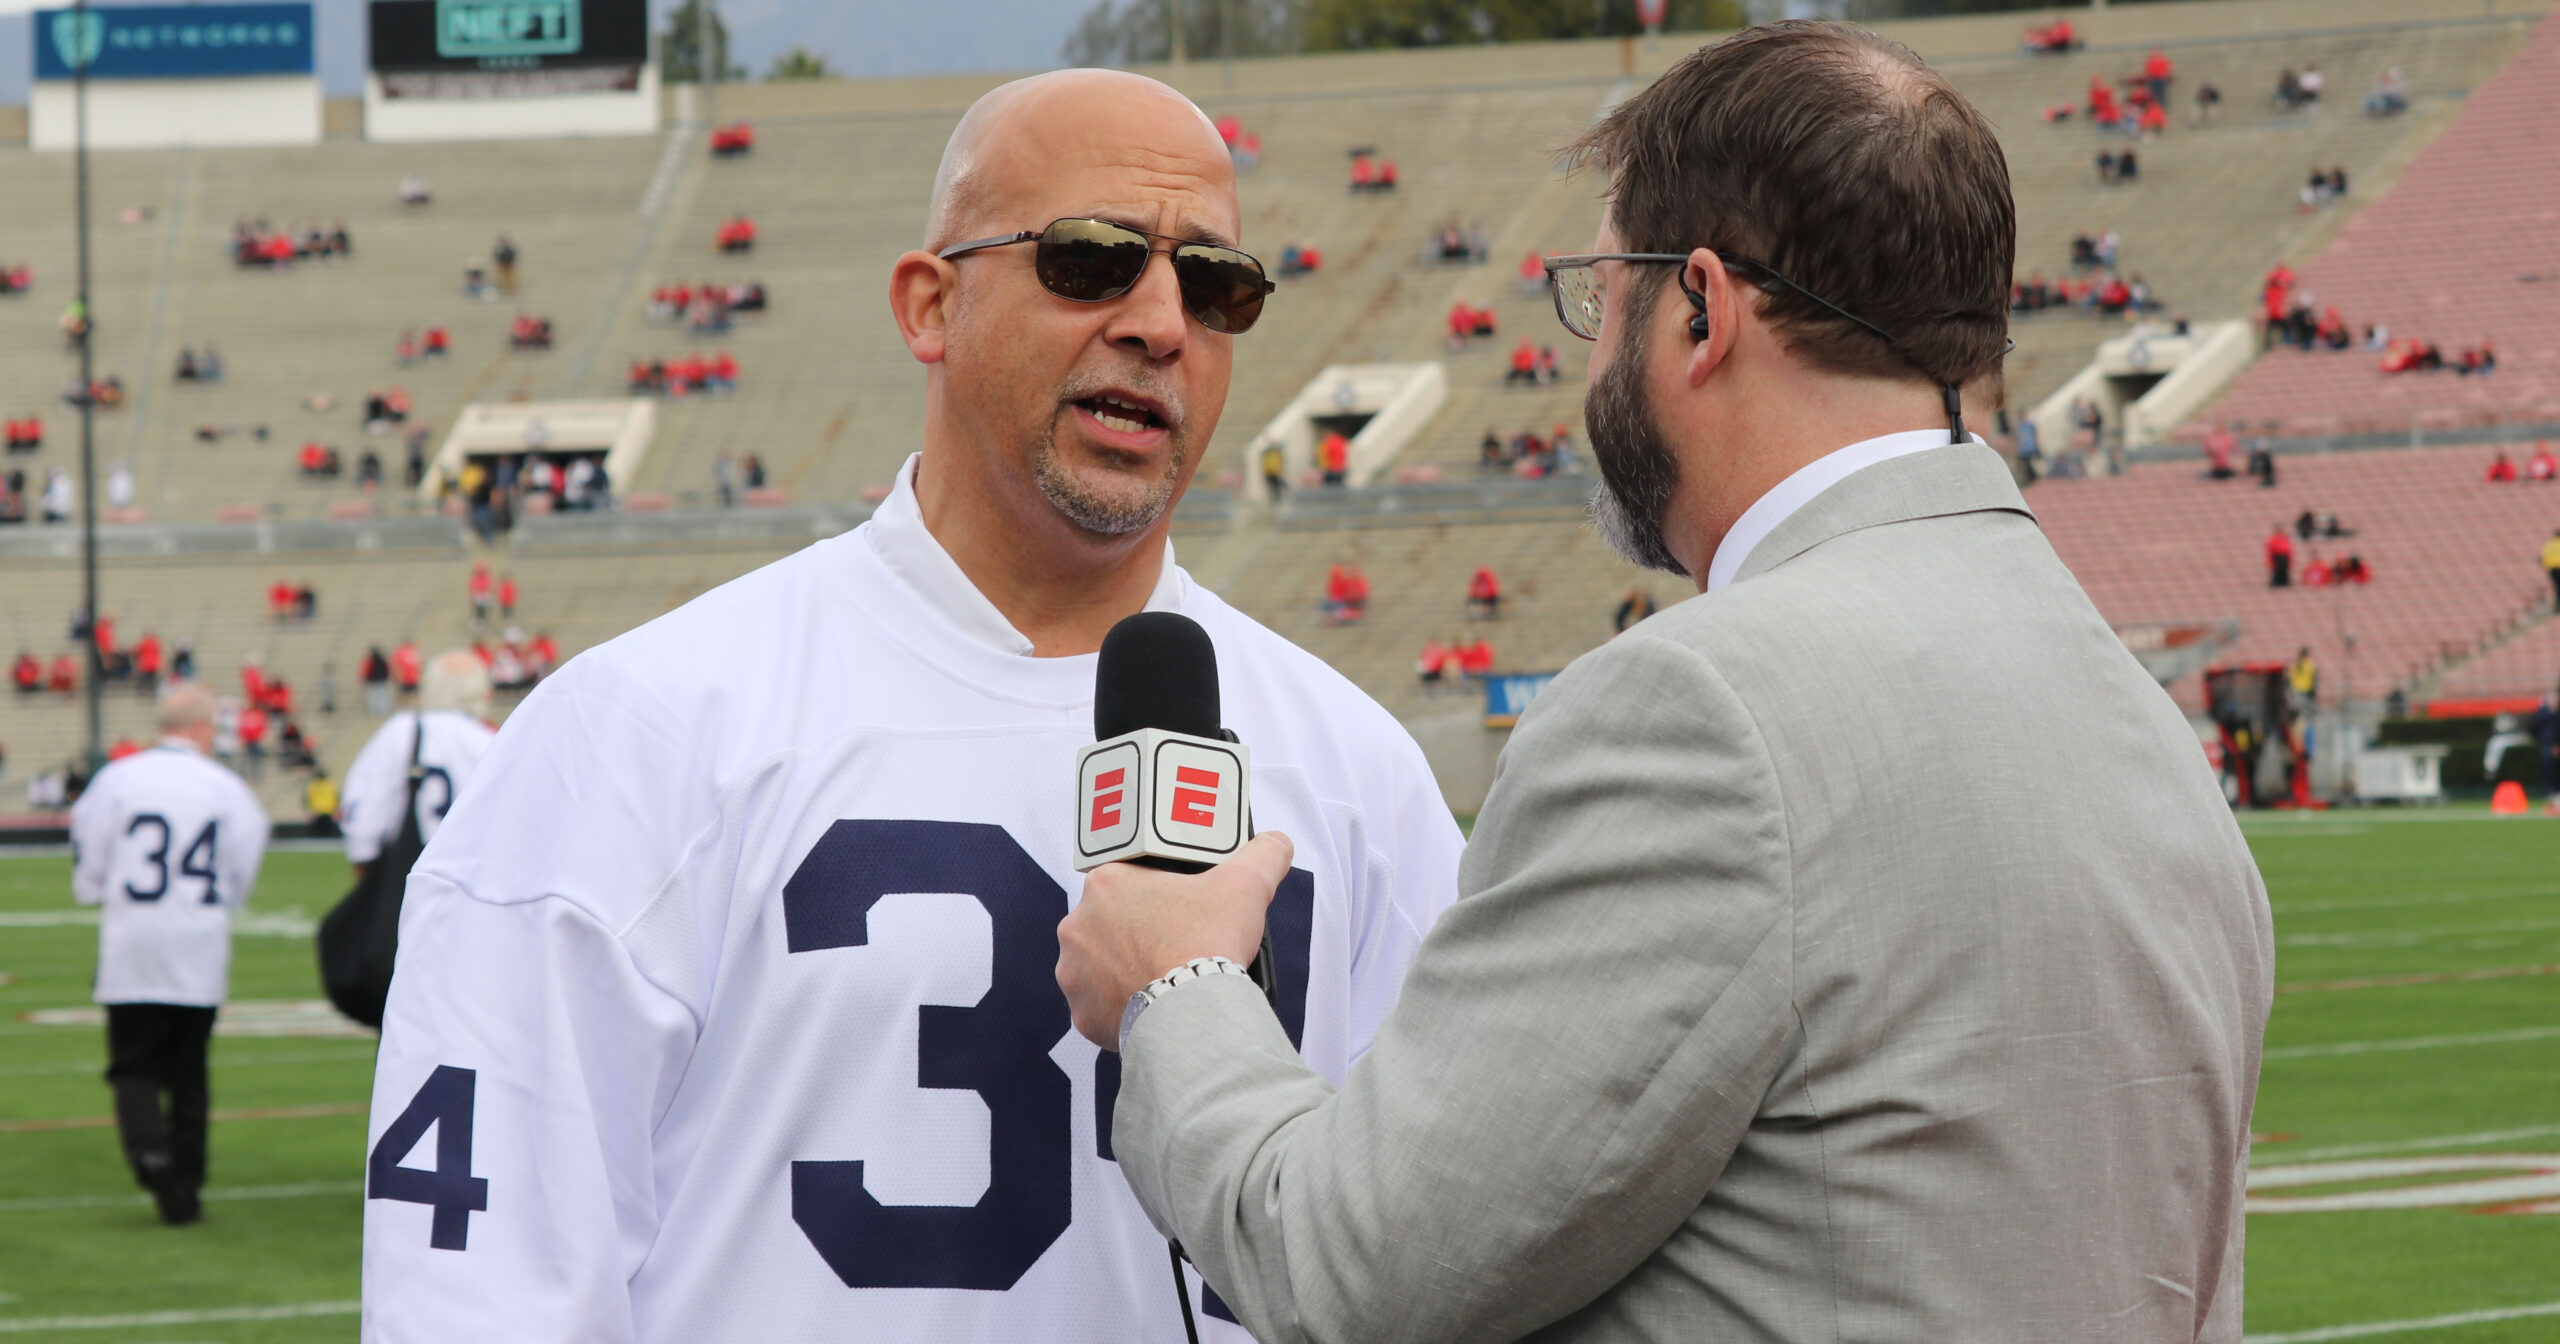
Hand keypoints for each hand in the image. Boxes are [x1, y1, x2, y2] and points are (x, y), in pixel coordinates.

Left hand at [1057, 831, 1293, 1049]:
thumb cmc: (1207, 944)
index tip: (1177, 906)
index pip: (1126, 878)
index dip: (1155, 891)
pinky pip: (1099, 1006)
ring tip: (1163, 975)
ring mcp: (1074, 973)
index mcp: (1106, 884)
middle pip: (1111, 923)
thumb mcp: (1246, 886)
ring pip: (1100, 965)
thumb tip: (1276, 844)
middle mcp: (1078, 925)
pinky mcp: (1081, 1014)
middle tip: (1175, 941)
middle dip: (1139, 931)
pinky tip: (1151, 1004)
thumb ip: (1262, 856)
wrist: (1194, 1013)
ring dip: (1125, 969)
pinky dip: (1121, 1007)